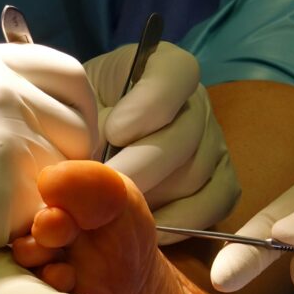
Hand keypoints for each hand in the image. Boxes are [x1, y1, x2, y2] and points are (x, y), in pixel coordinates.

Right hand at [0, 43, 96, 293]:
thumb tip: (31, 118)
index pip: (68, 72)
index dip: (76, 110)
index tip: (65, 140)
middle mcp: (4, 89)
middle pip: (82, 120)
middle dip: (75, 156)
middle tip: (46, 187)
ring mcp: (12, 135)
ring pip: (72, 170)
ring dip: (52, 195)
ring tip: (5, 213)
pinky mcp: (14, 187)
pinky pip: (51, 211)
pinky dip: (31, 228)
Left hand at [84, 42, 239, 242]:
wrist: (84, 152)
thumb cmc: (77, 122)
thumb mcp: (73, 105)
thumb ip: (85, 121)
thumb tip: (92, 157)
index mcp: (163, 66)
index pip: (176, 74)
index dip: (148, 106)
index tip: (114, 131)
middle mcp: (196, 102)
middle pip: (184, 135)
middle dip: (139, 167)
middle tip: (102, 190)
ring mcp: (213, 143)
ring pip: (193, 174)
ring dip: (152, 197)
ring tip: (113, 211)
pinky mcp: (221, 181)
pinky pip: (214, 203)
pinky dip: (180, 220)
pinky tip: (144, 227)